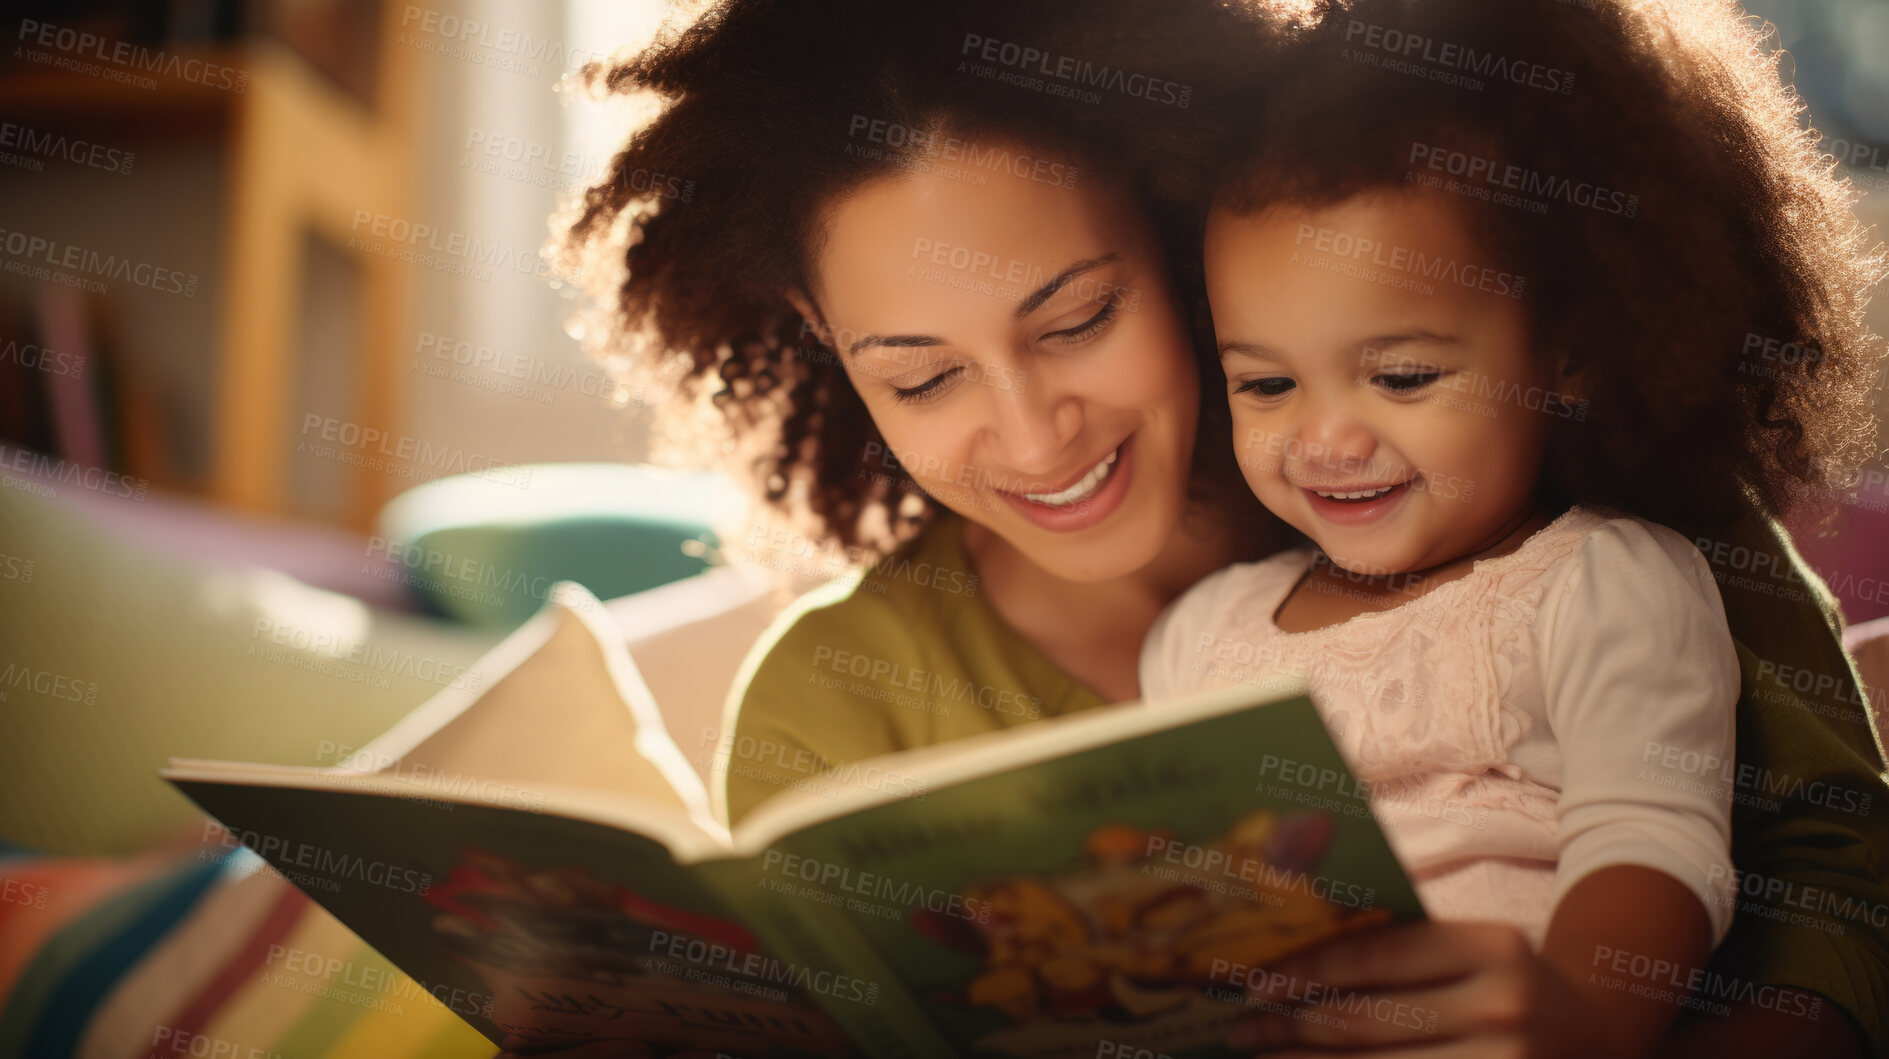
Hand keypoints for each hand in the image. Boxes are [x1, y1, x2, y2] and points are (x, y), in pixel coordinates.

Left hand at [1226, 921, 1600, 1057]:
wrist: (1598, 1035)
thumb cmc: (1508, 981)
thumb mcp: (1473, 946)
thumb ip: (1401, 944)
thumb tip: (1289, 952)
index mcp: (1490, 947)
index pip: (1376, 956)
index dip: (1304, 971)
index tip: (1249, 981)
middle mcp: (1501, 1008)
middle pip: (1366, 1022)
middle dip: (1288, 1027)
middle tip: (1239, 1027)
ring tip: (1261, 1055)